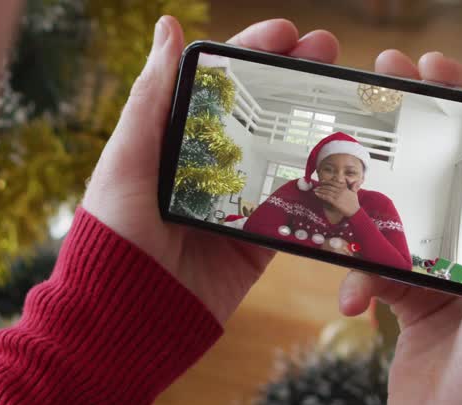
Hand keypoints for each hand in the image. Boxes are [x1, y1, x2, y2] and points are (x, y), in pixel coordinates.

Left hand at [82, 18, 339, 322]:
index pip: (216, 86)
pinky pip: (295, 209)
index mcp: (170, 143)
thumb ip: (152, 98)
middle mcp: (204, 171)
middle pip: (258, 112)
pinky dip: (321, 184)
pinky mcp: (255, 244)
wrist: (125, 319)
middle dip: (293, 78)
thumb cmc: (113, 236)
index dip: (251, 53)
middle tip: (328, 51)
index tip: (286, 32)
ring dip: (316, 121)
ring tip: (347, 94)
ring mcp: (234, 206)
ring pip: (283, 154)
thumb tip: (167, 26)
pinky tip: (348, 156)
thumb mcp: (127, 160)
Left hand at [313, 181, 359, 216]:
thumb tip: (348, 178)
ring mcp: (338, 196)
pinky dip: (321, 195)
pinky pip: (326, 197)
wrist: (354, 211)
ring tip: (315, 190)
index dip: (327, 182)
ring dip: (320, 190)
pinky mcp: (335, 202)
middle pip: (329, 186)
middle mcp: (341, 190)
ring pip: (327, 191)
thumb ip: (351, 185)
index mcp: (344, 187)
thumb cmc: (354, 202)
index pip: (334, 183)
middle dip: (322, 186)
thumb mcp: (354, 191)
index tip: (322, 182)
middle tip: (316, 186)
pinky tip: (317, 194)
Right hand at [339, 50, 461, 404]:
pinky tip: (353, 304)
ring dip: (368, 221)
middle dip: (407, 136)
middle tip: (372, 93)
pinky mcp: (410, 304)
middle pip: (442, 173)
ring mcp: (446, 276)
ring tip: (340, 208)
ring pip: (397, 221)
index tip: (428, 67)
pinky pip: (374, 270)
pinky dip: (358, 281)